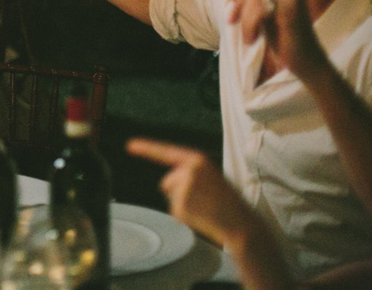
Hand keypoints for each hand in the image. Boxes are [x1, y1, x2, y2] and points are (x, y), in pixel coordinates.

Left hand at [126, 138, 252, 247]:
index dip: (146, 148)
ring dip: (183, 204)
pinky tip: (201, 217)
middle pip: (167, 182)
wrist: (242, 225)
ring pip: (171, 197)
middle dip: (178, 192)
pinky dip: (184, 216)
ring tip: (205, 208)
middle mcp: (188, 170)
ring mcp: (183, 187)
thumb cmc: (228, 202)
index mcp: (197, 159)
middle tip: (205, 201)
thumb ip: (188, 173)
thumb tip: (165, 183)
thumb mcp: (211, 177)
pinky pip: (174, 210)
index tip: (129, 146)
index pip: (166, 152)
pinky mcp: (179, 205)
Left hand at [227, 0, 326, 80]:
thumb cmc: (284, 42)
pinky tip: (253, 39)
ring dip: (246, 22)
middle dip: (241, 12)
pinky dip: (250, 25)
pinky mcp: (292, 8)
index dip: (238, 3)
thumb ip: (248, 3)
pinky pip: (259, 10)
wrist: (306, 62)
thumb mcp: (262, 19)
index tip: (231, 20)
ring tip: (250, 38)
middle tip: (243, 33)